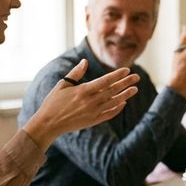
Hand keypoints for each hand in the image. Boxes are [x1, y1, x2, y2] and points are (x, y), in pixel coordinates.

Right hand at [24, 59, 139, 149]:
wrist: (48, 124)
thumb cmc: (53, 102)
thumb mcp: (62, 85)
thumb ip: (75, 73)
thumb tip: (85, 61)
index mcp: (82, 91)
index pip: (105, 81)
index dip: (117, 75)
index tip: (127, 70)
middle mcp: (90, 102)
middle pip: (112, 90)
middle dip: (126, 83)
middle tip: (137, 77)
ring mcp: (93, 112)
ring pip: (113, 102)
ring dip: (125, 95)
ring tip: (135, 89)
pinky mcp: (93, 121)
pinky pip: (109, 114)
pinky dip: (117, 108)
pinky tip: (123, 102)